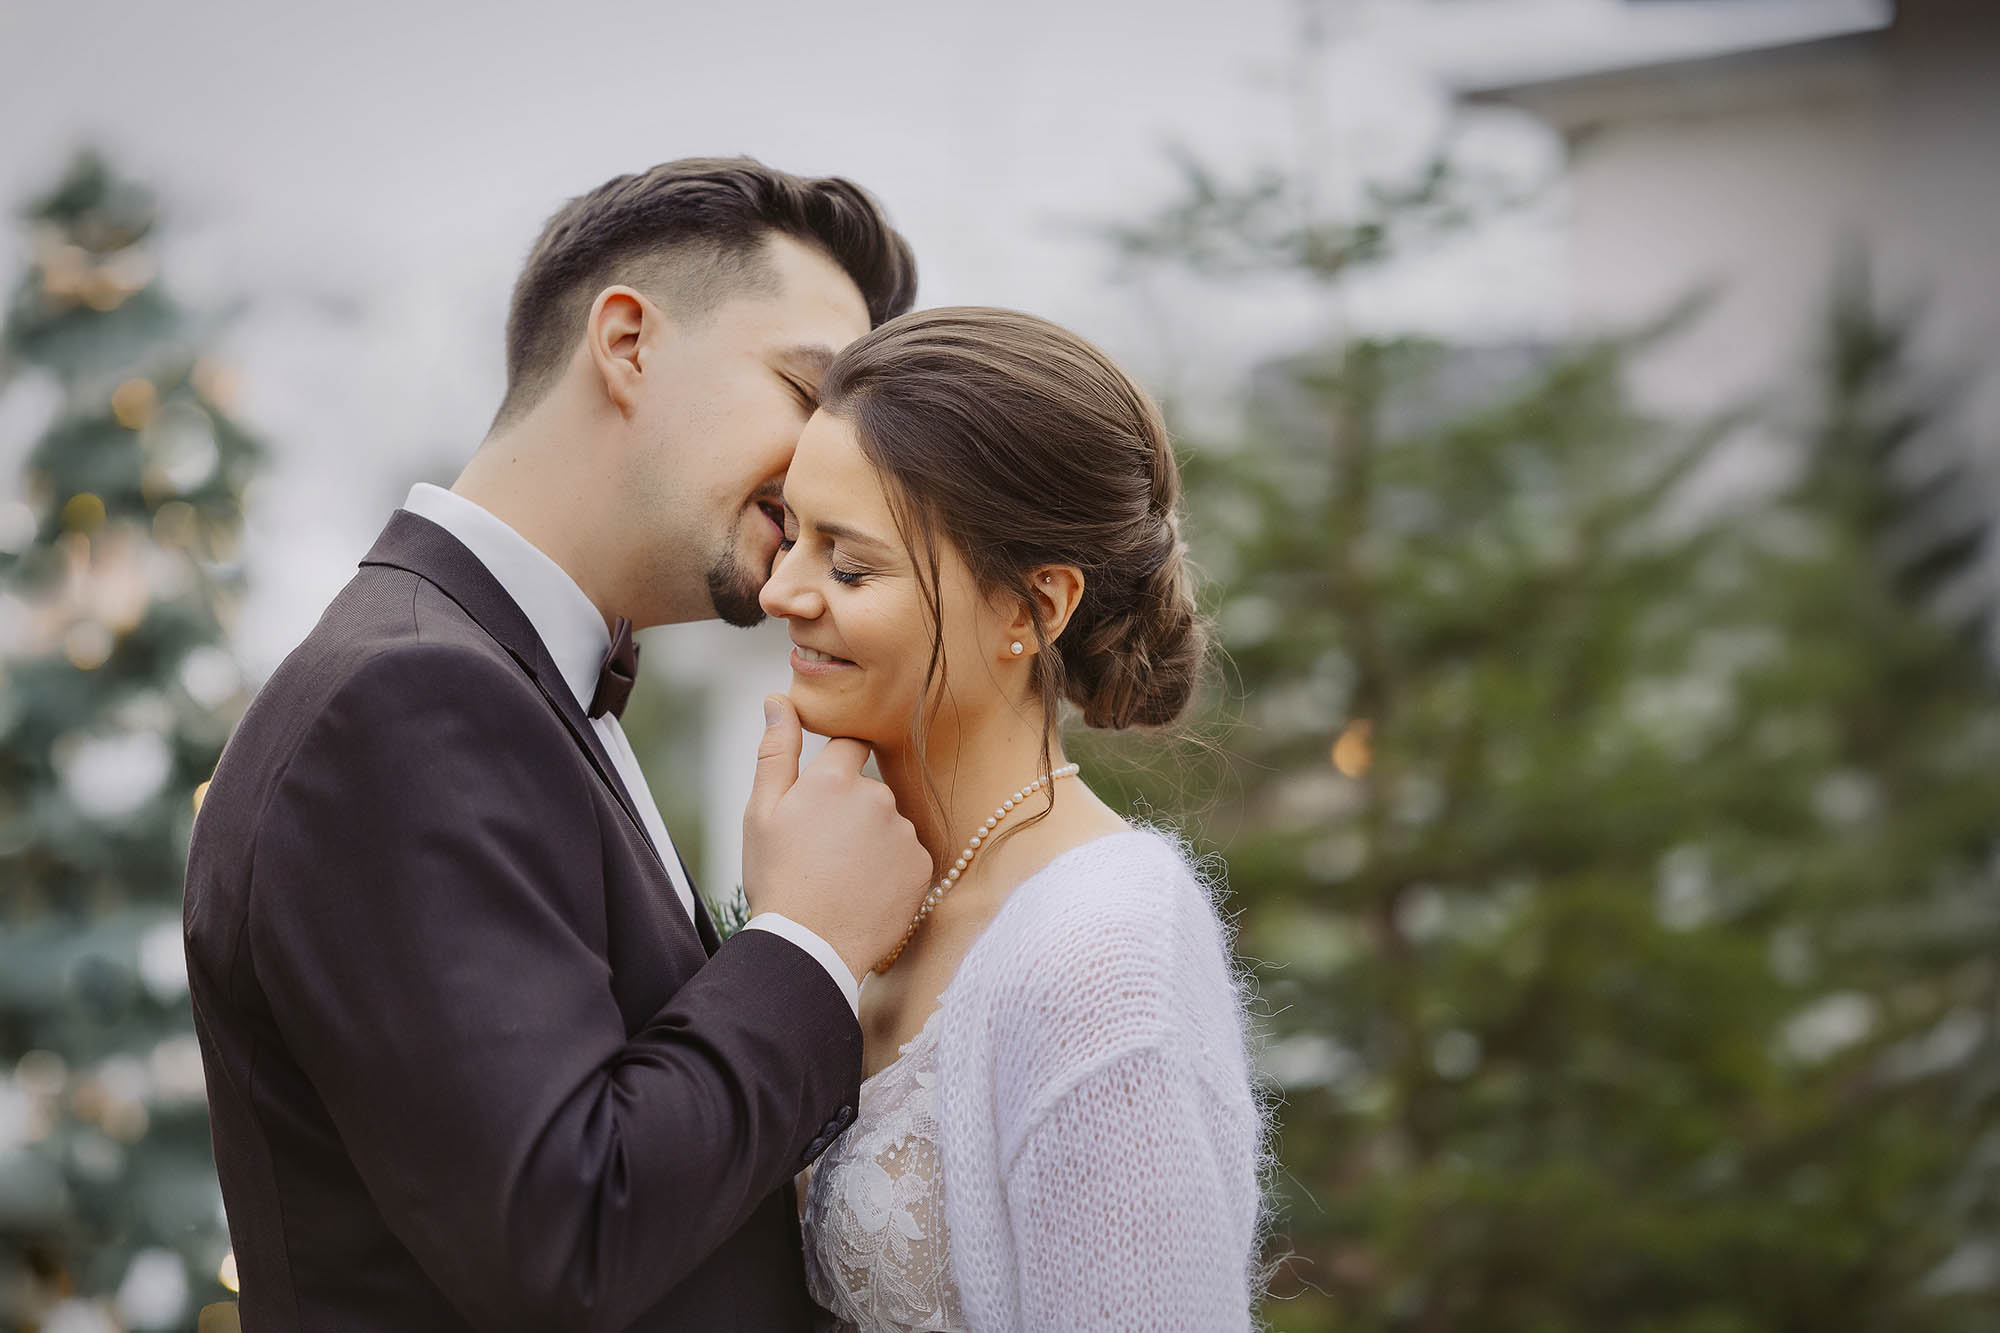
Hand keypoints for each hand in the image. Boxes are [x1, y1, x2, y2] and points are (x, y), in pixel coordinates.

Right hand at [743, 695, 930, 982]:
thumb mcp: (761, 813)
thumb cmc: (777, 879)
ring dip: (871, 841)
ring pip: (889, 824)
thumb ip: (775, 750)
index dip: (835, 773)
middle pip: (870, 790)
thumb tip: (777, 697)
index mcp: (835, 779)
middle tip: (821, 853)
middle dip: (851, 812)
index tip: (822, 804)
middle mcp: (877, 797)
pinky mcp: (923, 865)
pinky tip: (865, 892)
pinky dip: (890, 869)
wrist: (810, 947)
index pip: (850, 747)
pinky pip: (907, 855)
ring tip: (842, 877)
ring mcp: (904, 833)